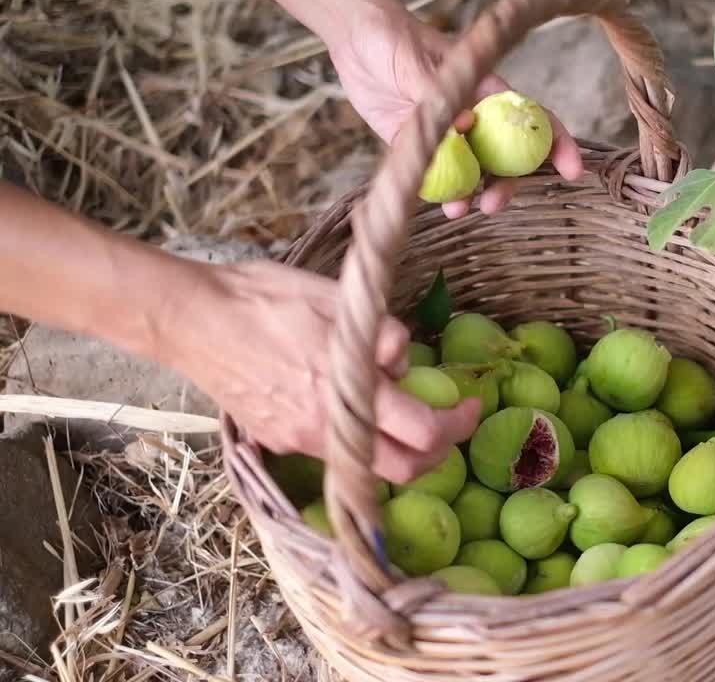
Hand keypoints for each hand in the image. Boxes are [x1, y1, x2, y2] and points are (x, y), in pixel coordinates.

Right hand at [177, 259, 481, 483]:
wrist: (190, 316)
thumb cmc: (263, 297)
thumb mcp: (334, 300)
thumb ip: (379, 332)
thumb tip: (405, 359)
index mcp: (344, 390)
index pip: (422, 434)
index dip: (458, 424)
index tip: (471, 403)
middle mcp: (324, 428)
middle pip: (404, 471)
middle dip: (438, 451)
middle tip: (449, 420)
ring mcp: (298, 440)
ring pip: (367, 463)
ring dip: (397, 445)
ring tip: (400, 407)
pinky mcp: (278, 440)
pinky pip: (332, 449)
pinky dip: (356, 433)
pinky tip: (352, 401)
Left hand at [329, 8, 583, 218]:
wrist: (355, 39)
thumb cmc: (394, 38)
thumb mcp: (417, 62)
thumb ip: (440, 95)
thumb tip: (466, 125)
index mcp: (487, 91)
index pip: (533, 118)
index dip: (557, 144)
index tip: (571, 171)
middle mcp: (473, 117)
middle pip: (505, 157)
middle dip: (508, 184)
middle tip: (494, 204)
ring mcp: (447, 135)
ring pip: (473, 173)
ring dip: (473, 194)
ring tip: (459, 209)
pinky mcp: (417, 147)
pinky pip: (436, 176)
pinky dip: (440, 193)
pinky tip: (437, 203)